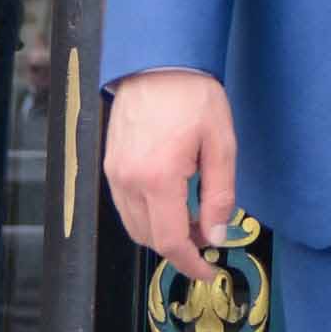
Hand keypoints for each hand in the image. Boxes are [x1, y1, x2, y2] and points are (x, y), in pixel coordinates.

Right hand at [105, 68, 238, 264]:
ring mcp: (114, 173)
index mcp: (157, 178)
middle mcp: (128, 181)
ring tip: (194, 217)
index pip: (170, 241)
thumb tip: (217, 234)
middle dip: (180, 248)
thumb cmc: (192, 95)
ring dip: (162, 233)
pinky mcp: (110, 165)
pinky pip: (126, 206)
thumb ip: (220, 194)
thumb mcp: (221, 143)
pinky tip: (172, 201)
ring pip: (135, 226)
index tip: (208, 270)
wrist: (157, 61)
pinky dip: (148, 215)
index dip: (191, 263)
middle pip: (149, 239)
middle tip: (209, 235)